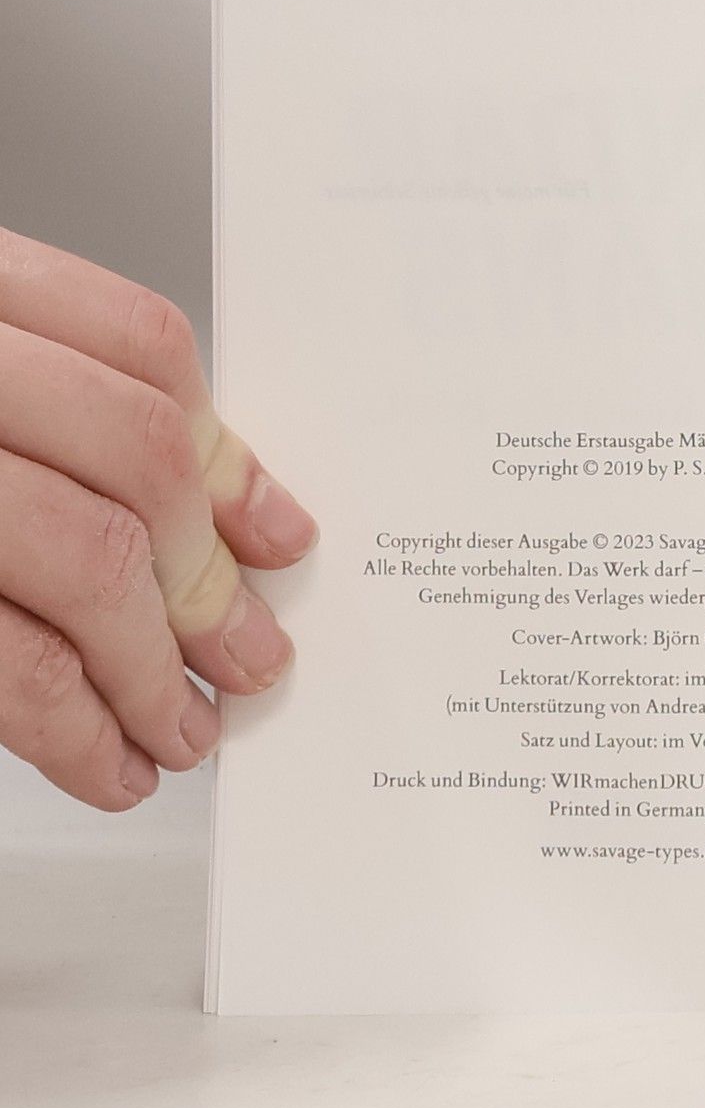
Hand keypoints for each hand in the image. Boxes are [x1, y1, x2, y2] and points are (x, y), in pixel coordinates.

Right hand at [0, 230, 314, 809]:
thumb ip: (51, 406)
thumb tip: (229, 510)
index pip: (140, 347)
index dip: (228, 451)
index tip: (275, 536)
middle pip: (136, 457)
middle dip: (206, 579)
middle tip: (246, 660)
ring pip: (85, 561)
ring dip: (154, 669)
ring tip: (182, 729)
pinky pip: (4, 665)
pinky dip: (74, 728)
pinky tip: (106, 761)